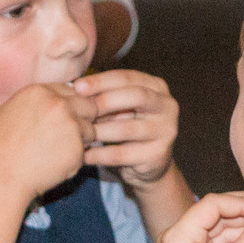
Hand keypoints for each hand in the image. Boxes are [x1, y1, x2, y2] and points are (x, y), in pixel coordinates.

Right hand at [0, 81, 104, 204]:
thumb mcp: (13, 112)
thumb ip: (40, 103)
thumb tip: (60, 101)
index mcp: (40, 91)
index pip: (72, 91)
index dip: (69, 107)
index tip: (60, 120)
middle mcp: (58, 104)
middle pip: (89, 106)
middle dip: (83, 120)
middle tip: (65, 137)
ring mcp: (70, 125)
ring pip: (91, 130)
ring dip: (80, 142)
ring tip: (53, 154)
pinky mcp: (76, 148)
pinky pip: (84, 153)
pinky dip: (74, 161)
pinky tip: (52, 166)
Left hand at [77, 69, 179, 186]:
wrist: (148, 164)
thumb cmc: (126, 127)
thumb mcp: (119, 107)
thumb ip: (105, 95)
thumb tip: (76, 88)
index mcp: (157, 87)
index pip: (128, 78)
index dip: (101, 81)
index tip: (77, 87)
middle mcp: (167, 106)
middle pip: (136, 96)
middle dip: (105, 101)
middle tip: (80, 109)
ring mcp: (166, 130)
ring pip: (127, 128)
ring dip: (98, 131)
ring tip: (77, 134)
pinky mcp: (158, 154)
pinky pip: (122, 154)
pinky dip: (99, 154)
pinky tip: (84, 154)